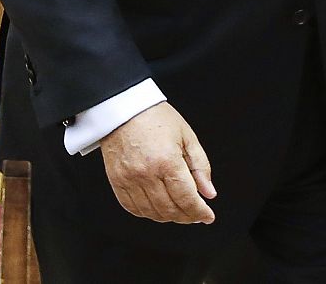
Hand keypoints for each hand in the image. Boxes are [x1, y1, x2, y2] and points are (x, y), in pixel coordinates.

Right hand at [99, 102, 215, 223]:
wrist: (124, 108)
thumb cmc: (157, 118)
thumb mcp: (187, 136)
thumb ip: (200, 166)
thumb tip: (209, 193)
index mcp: (168, 161)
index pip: (187, 198)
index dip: (200, 212)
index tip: (208, 216)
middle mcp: (147, 174)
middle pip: (170, 210)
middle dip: (187, 217)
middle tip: (196, 214)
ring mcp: (129, 179)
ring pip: (152, 213)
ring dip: (168, 217)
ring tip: (179, 211)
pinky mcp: (117, 181)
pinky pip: (132, 208)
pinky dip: (147, 213)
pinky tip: (158, 208)